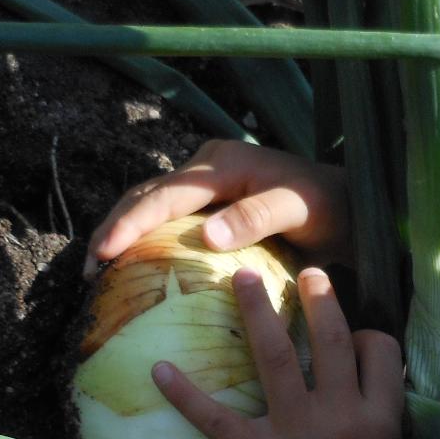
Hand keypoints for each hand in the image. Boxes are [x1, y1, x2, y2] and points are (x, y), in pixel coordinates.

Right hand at [86, 140, 351, 273]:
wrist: (351, 205)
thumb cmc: (331, 207)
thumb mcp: (300, 209)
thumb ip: (258, 216)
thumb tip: (207, 235)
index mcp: (222, 163)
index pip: (163, 195)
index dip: (129, 223)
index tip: (102, 253)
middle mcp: (208, 167)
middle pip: (145, 196)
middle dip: (112, 230)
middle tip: (88, 273)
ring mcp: (208, 184)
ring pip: (151, 208)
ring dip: (123, 236)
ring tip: (98, 275)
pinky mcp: (212, 204)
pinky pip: (170, 222)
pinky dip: (146, 243)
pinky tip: (134, 273)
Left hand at [151, 265, 404, 438]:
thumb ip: (385, 413)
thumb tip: (372, 367)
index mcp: (382, 419)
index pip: (380, 349)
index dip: (368, 332)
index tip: (355, 332)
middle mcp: (342, 418)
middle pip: (333, 338)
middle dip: (319, 297)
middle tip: (306, 270)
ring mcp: (297, 435)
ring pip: (278, 356)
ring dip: (259, 312)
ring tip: (243, 279)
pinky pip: (216, 418)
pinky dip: (185, 393)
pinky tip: (160, 369)